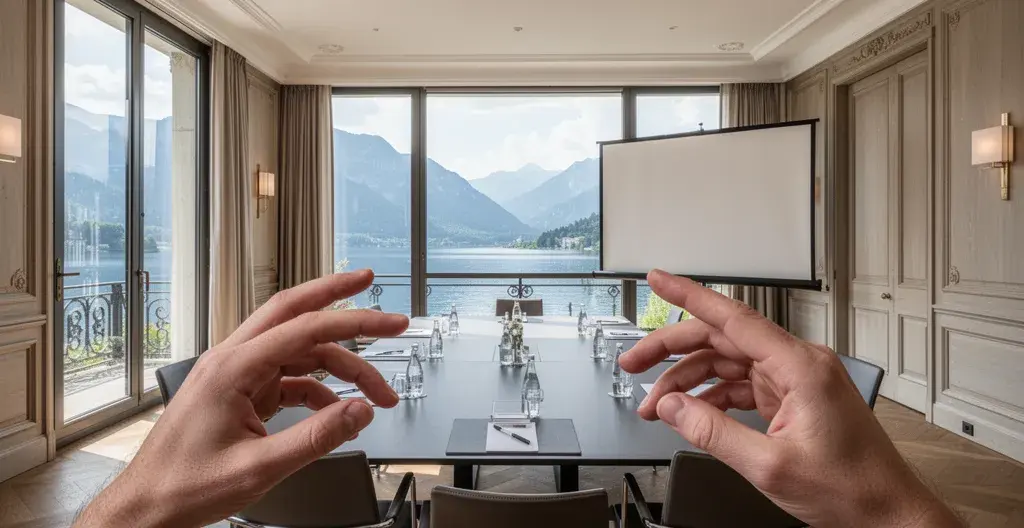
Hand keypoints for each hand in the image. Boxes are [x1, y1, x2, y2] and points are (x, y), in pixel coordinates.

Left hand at [75, 270, 407, 527]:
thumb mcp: (258, 468)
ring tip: (374, 394)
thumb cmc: (183, 487)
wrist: (147, 508)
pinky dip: (319, 390)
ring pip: (298, 351)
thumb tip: (359, 412)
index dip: (355, 322)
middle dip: (336, 297)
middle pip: (293, 312)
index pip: (305, 329)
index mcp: (232, 368)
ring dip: (339, 366)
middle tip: (371, 286)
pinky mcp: (239, 394)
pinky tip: (336, 413)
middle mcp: (232, 362)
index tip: (389, 322)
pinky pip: (288, 378)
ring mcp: (235, 376)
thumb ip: (315, 438)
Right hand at [620, 270, 961, 527]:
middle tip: (634, 363)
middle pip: (722, 340)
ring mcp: (796, 382)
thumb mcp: (769, 466)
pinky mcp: (793, 400)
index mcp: (800, 368)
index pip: (734, 318)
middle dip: (672, 350)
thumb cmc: (851, 489)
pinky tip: (689, 412)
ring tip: (655, 405)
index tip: (659, 280)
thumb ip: (713, 432)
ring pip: (727, 364)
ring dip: (688, 381)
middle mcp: (799, 365)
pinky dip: (711, 398)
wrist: (887, 515)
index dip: (690, 295)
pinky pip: (741, 387)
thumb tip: (673, 407)